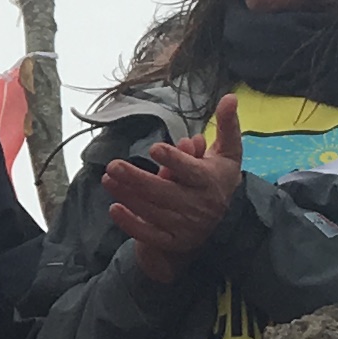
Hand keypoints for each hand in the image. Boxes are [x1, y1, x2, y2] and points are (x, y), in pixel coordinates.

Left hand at [107, 98, 245, 285]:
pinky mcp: (173, 241)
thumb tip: (230, 97)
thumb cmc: (221, 179)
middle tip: (113, 165)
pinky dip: (131, 223)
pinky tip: (114, 208)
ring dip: (128, 195)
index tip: (154, 148)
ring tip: (107, 179)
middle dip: (138, 179)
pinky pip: (150, 234)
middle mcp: (198, 206)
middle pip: (164, 192)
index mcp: (210, 181)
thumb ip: (227, 125)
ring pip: (153, 211)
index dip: (174, 160)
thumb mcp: (229, 152)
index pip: (191, 171)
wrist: (228, 223)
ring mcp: (185, 226)